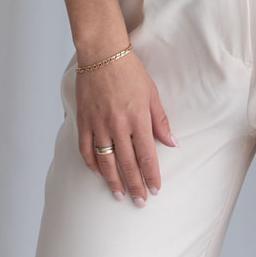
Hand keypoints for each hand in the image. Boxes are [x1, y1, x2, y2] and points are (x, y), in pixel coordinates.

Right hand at [76, 50, 176, 203]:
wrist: (101, 54)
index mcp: (138, 118)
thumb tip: (172, 143)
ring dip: (113, 181)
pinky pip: (86, 149)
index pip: (147, 155)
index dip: (151, 175)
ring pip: (105, 161)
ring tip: (119, 194)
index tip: (155, 189)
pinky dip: (92, 163)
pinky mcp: (83, 121)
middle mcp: (118, 125)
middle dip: (134, 185)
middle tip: (139, 201)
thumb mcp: (152, 94)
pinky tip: (99, 173)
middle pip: (127, 163)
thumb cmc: (130, 72)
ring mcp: (98, 124)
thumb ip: (160, 121)